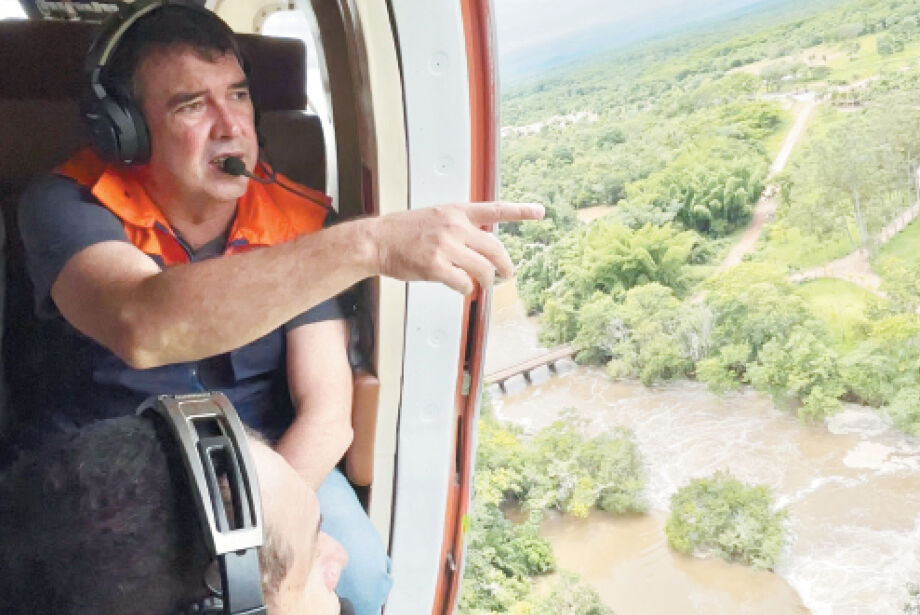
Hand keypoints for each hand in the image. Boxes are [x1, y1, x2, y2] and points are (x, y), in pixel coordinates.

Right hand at [374, 202, 543, 293]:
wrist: (376, 240)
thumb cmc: (402, 232)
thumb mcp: (434, 217)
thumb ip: (458, 227)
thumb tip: (478, 245)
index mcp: (456, 212)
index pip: (495, 209)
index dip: (520, 211)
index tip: (540, 212)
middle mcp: (455, 227)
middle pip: (495, 248)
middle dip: (506, 265)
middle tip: (508, 274)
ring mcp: (446, 247)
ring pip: (483, 269)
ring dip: (486, 280)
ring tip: (482, 284)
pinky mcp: (436, 267)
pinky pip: (463, 283)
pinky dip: (466, 289)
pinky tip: (461, 288)